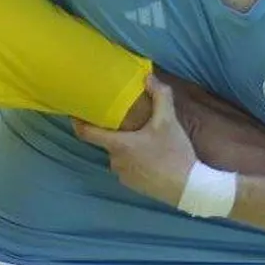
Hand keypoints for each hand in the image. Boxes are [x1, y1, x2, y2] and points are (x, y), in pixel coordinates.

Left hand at [74, 74, 197, 205]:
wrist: (189, 188)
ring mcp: (122, 175)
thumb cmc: (175, 153)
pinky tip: (152, 158)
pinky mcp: (132, 185)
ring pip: (119, 155)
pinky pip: (128, 168)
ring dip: (127, 148)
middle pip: (107, 142)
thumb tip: (148, 76)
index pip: (86, 133)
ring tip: (146, 141)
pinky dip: (135, 162)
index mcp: (118, 145)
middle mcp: (114, 161)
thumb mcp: (169, 121)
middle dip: (116, 133)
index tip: (75, 113)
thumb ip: (160, 96)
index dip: (78, 122)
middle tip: (130, 124)